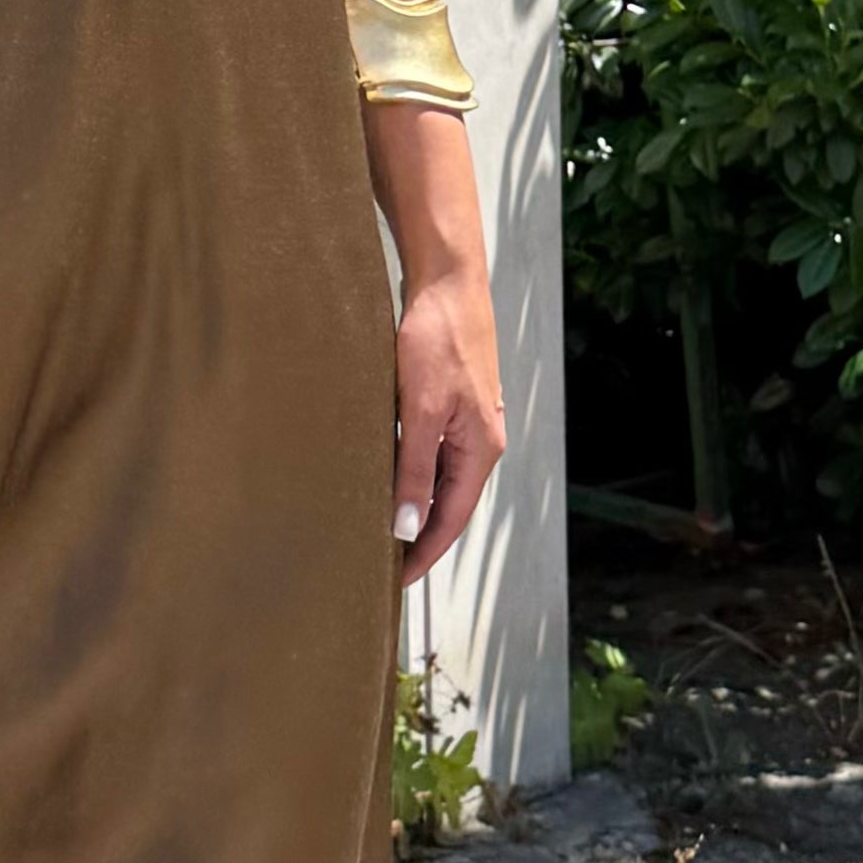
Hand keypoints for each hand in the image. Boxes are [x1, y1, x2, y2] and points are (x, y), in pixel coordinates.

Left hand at [393, 264, 503, 589]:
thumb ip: (414, 471)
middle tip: (382, 566)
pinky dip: (411, 475)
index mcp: (481, 450)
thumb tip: (407, 529)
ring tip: (381, 531)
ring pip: (440, 479)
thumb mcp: (421, 411)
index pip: (451, 520)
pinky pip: (433, 453)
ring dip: (414, 507)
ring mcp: (468, 422)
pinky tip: (388, 480)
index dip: (423, 554)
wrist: (447, 282)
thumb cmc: (437, 339)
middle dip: (419, 538)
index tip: (393, 581)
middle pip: (449, 505)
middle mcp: (480, 441)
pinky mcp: (451, 403)